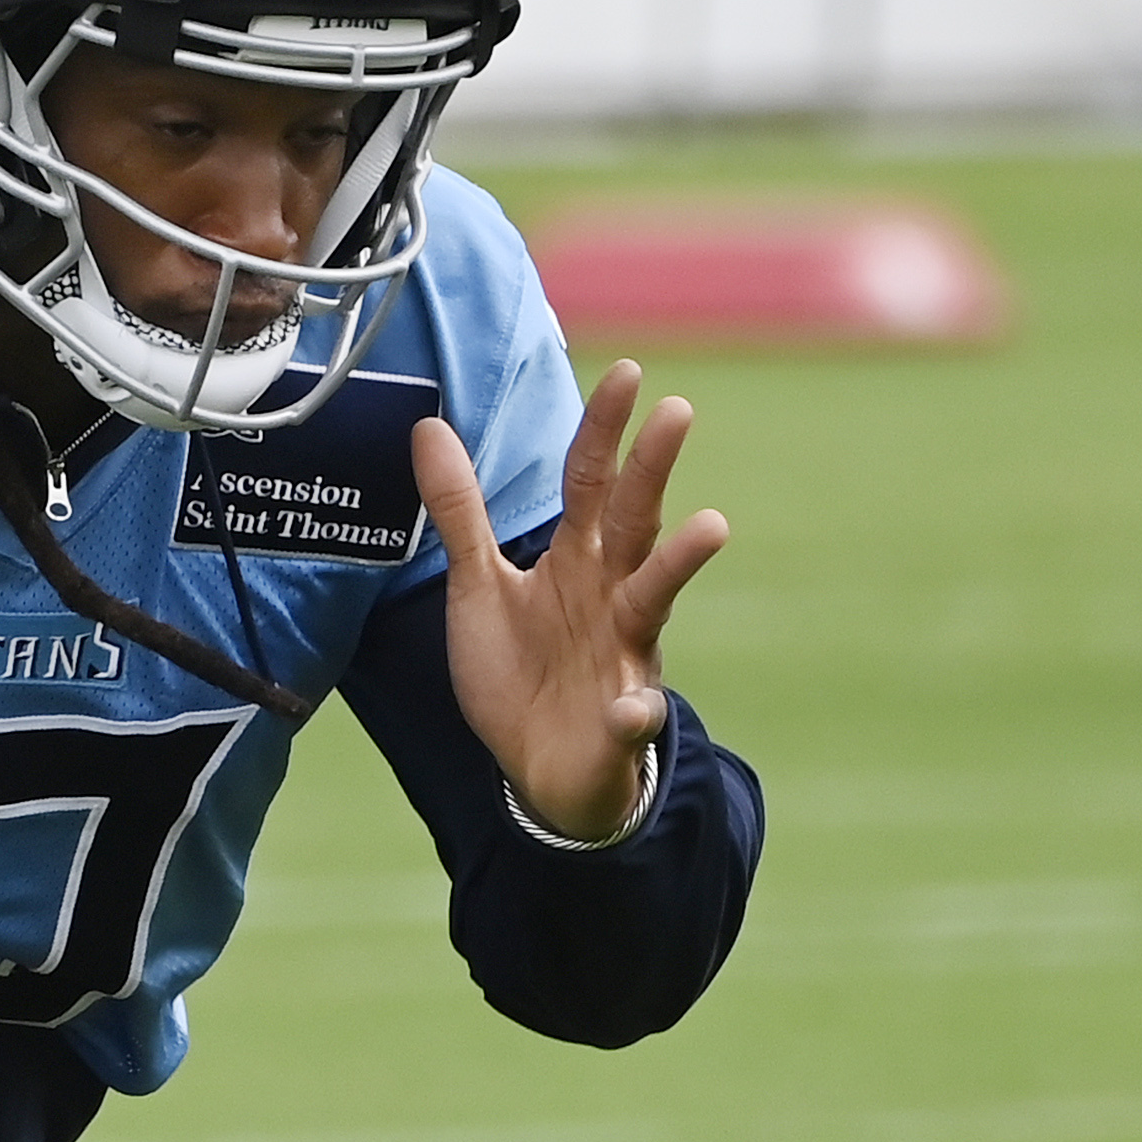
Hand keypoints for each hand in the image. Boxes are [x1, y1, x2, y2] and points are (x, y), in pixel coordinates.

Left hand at [414, 361, 725, 842]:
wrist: (541, 767)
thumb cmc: (519, 668)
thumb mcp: (478, 585)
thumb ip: (461, 511)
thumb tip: (428, 426)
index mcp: (575, 559)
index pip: (589, 481)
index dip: (603, 429)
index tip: (626, 373)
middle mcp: (611, 594)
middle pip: (633, 519)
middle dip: (653, 468)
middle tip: (678, 409)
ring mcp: (624, 653)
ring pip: (656, 600)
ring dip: (681, 562)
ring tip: (713, 524)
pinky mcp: (623, 721)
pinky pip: (635, 715)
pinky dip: (635, 713)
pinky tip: (630, 710)